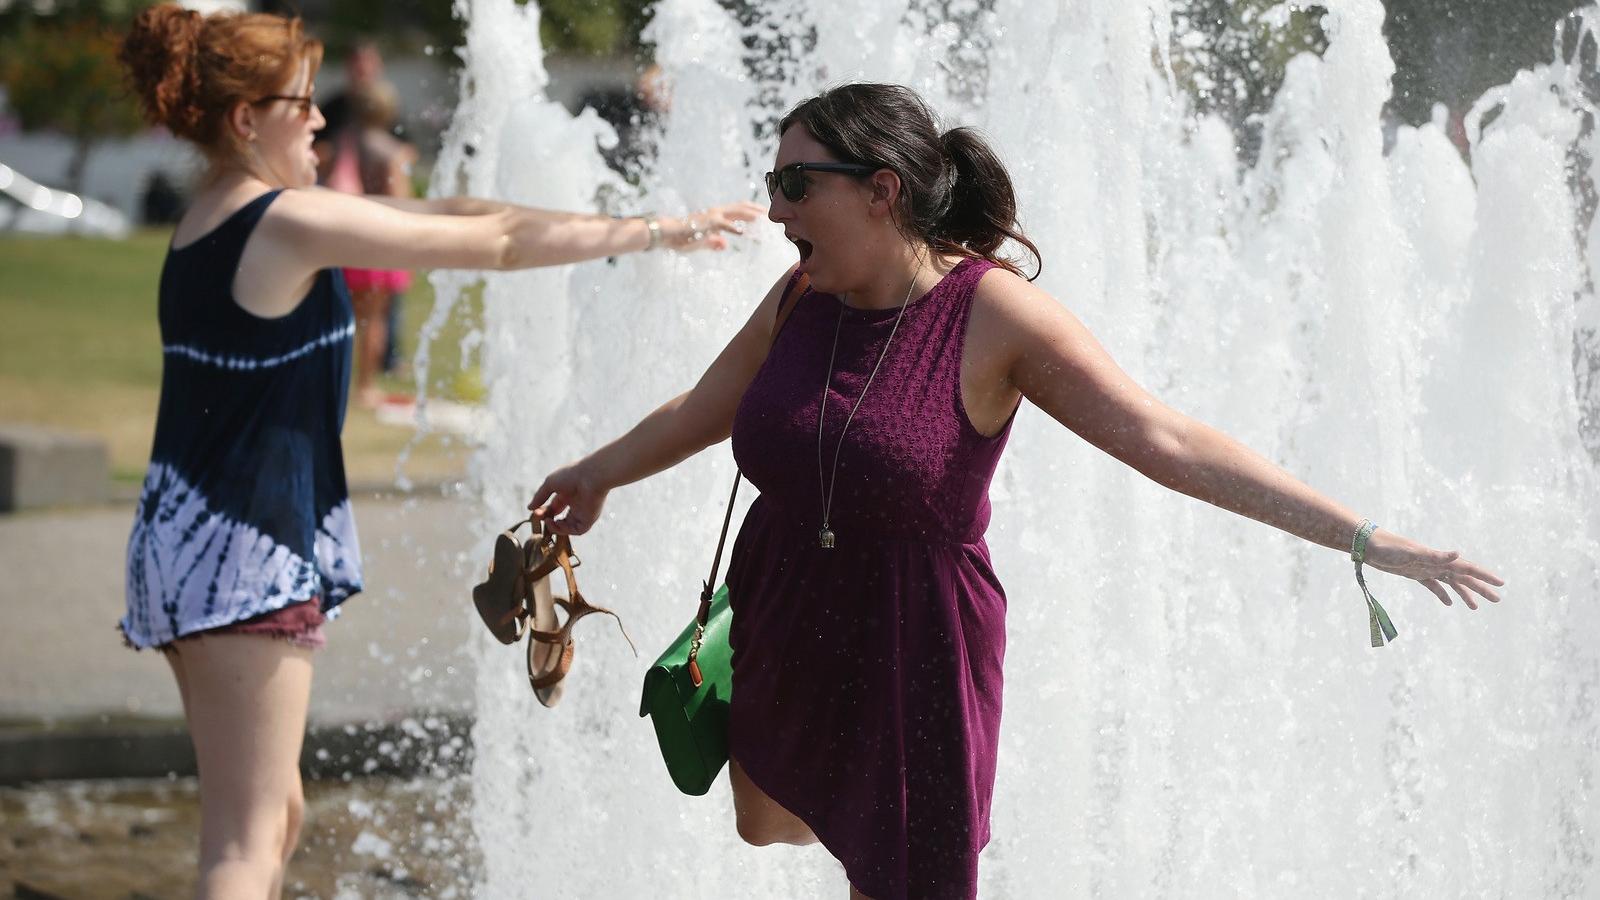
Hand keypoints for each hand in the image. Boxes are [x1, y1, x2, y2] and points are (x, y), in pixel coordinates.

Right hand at [528, 461, 609, 534]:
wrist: (591, 476)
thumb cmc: (571, 475)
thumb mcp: (550, 483)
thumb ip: (540, 496)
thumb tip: (529, 508)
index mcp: (567, 494)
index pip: (554, 508)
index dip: (544, 512)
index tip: (535, 512)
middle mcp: (575, 505)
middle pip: (559, 519)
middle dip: (548, 520)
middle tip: (540, 518)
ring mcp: (582, 513)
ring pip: (567, 527)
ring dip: (555, 528)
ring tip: (548, 521)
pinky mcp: (588, 520)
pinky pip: (576, 531)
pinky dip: (565, 530)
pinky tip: (557, 523)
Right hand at [660, 201, 765, 251]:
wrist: (665, 234)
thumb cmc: (681, 238)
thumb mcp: (701, 243)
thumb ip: (713, 243)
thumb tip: (724, 245)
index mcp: (717, 216)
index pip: (739, 211)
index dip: (753, 212)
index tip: (766, 217)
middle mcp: (717, 212)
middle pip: (742, 207)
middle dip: (758, 210)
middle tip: (773, 216)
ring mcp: (712, 216)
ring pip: (737, 212)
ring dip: (752, 215)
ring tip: (765, 220)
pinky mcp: (706, 223)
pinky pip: (723, 224)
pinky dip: (733, 227)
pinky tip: (743, 232)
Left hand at [1361, 529, 1504, 609]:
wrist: (1368, 545)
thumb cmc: (1389, 547)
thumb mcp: (1412, 553)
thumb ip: (1434, 555)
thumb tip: (1457, 552)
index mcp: (1439, 559)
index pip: (1467, 568)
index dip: (1485, 576)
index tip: (1501, 584)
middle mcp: (1436, 563)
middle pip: (1464, 578)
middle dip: (1481, 588)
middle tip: (1497, 600)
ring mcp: (1426, 569)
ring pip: (1451, 583)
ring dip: (1464, 594)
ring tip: (1476, 608)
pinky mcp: (1414, 574)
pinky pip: (1433, 586)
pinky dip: (1443, 594)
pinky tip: (1449, 604)